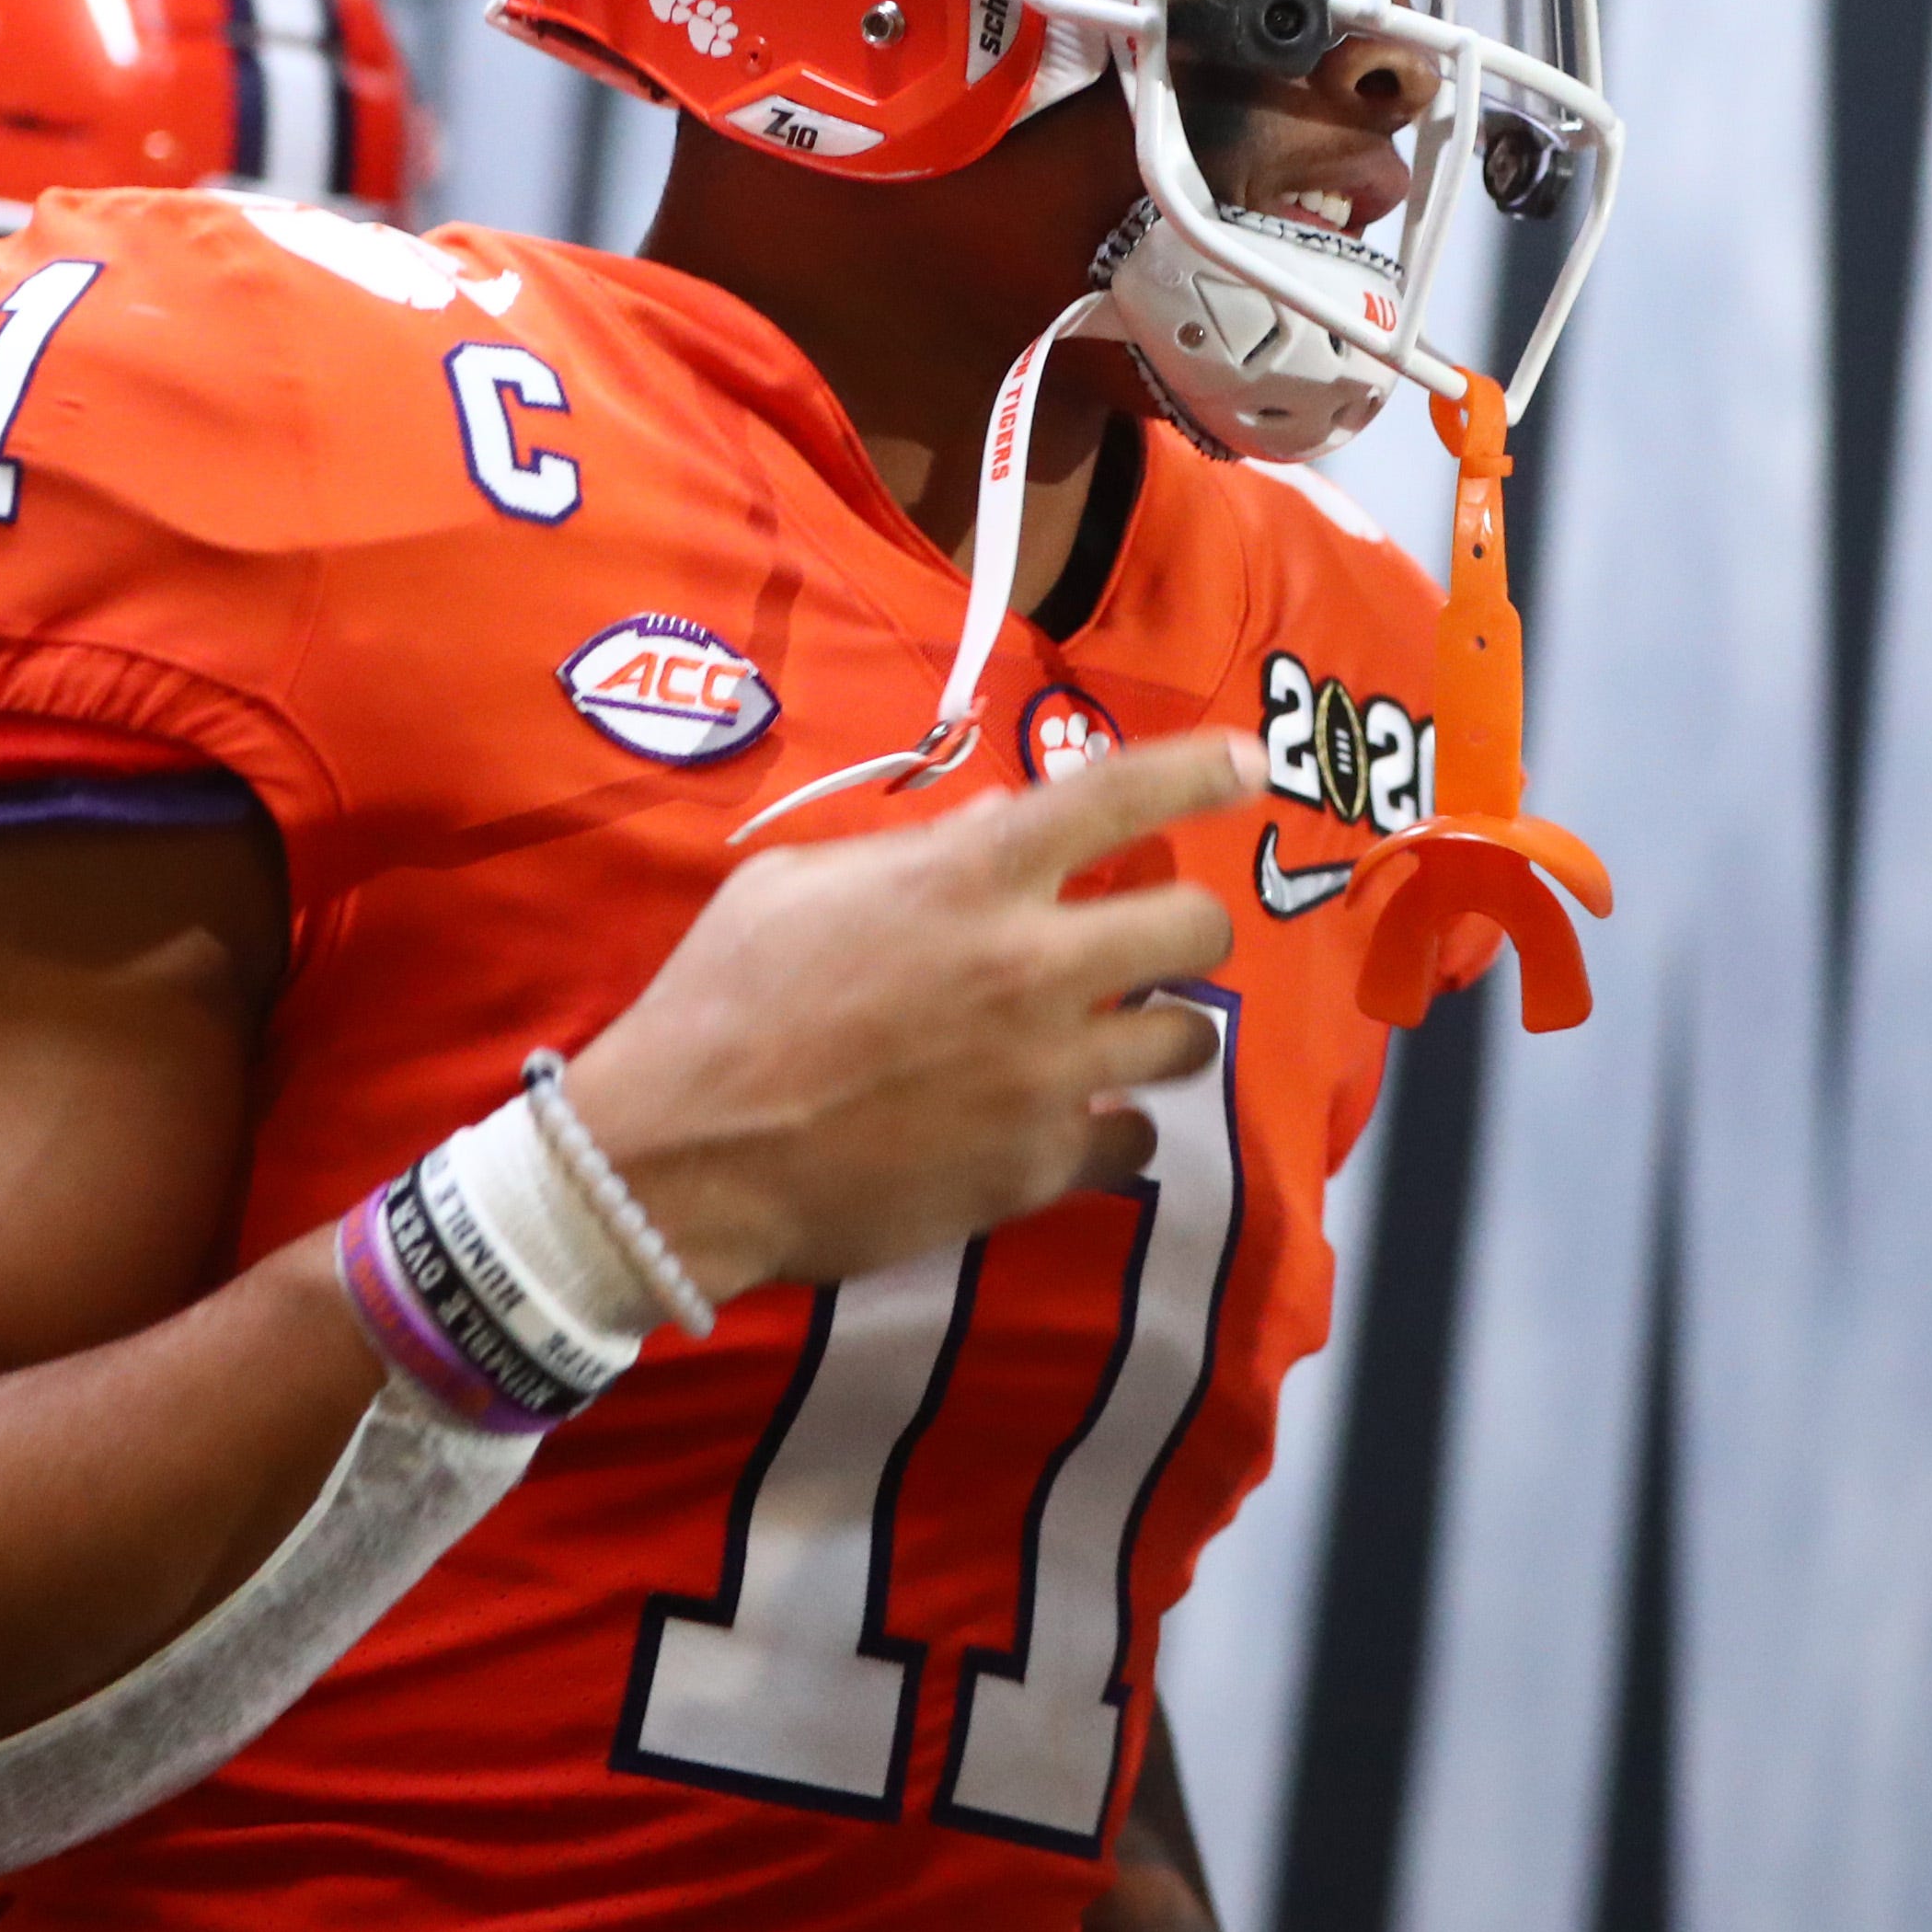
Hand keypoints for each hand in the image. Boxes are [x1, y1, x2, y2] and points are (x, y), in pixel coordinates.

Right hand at [563, 730, 1260, 1305]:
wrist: (685, 1156)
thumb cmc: (723, 998)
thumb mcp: (797, 884)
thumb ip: (916, 848)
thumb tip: (1002, 820)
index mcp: (971, 877)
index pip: (1122, 795)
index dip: (1201, 770)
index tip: (1245, 766)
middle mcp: (1029, 965)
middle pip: (1195, 930)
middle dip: (1186, 931)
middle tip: (1147, 946)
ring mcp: (1044, 1073)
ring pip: (1184, 1043)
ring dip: (1156, 1034)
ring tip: (1113, 1040)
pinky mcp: (1037, 1166)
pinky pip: (1131, 1141)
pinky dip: (1108, 1130)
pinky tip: (1064, 1124)